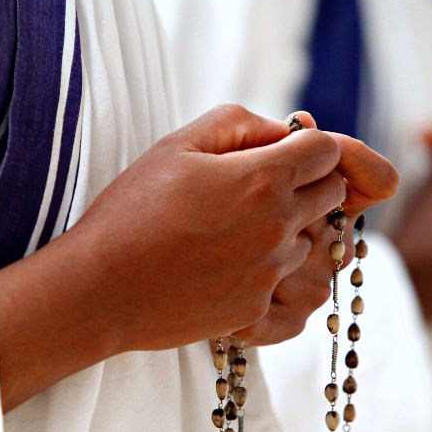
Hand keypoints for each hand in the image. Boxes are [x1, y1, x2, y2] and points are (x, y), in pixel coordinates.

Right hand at [0, 104, 395, 409]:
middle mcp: (279, 224)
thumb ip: (238, 125)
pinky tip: (218, 265)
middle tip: (260, 188)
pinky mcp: (260, 306)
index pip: (326, 151)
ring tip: (229, 232)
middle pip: (330, 194)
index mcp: (263, 178)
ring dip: (285, 230)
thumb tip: (282, 130)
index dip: (306, 147)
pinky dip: (261, 269)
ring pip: (308, 239)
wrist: (101, 288)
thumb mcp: (177, 146)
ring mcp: (272, 270)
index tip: (282, 152)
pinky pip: (281, 279)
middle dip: (307, 184)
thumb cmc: (133, 210)